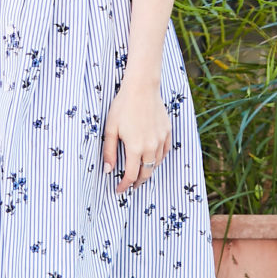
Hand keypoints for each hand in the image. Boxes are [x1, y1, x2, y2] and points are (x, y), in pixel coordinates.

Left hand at [102, 79, 170, 193]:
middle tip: (130, 185)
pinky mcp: (167, 131)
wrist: (141, 87)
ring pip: (157, 163)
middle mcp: (151, 146)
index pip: (131, 175)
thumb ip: (109, 152)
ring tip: (140, 172)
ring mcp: (161, 139)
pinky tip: (152, 158)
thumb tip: (108, 170)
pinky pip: (165, 151)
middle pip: (146, 173)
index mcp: (135, 148)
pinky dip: (158, 158)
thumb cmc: (123, 106)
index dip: (124, 186)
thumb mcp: (110, 129)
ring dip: (148, 170)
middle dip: (138, 182)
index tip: (119, 190)